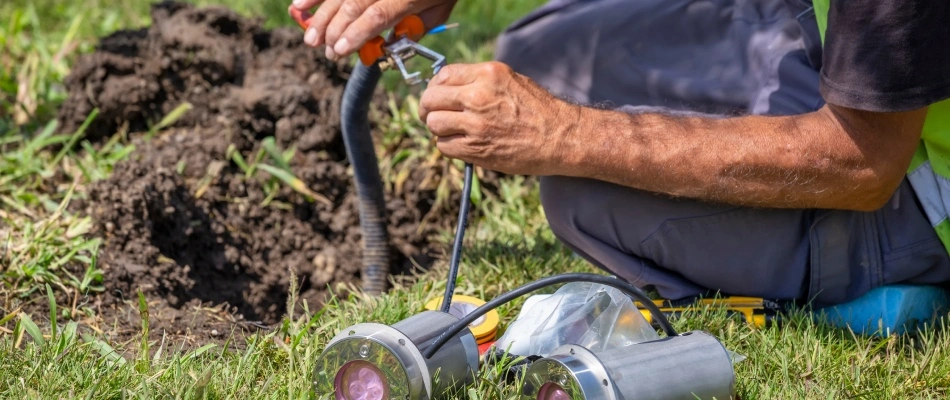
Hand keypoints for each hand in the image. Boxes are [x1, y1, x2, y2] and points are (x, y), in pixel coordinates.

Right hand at [290, 0, 456, 59]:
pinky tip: (300, 4)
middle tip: (322, 50)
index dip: (355, 34)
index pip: (376, 16)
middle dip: (333, 29)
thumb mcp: (438, 11)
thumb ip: (413, 29)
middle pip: (353, 5)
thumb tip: (386, 46)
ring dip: (320, 13)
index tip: (338, 50)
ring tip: (309, 36)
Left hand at [419, 62, 580, 175]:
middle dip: (427, 108)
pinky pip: (444, 146)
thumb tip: (450, 86)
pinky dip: (448, 146)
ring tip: (451, 131)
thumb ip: (480, 80)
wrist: (560, 138)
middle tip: (431, 115)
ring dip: (439, 129)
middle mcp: (478, 96)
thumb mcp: (511, 80)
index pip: (443, 75)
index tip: (436, 95)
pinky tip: (461, 144)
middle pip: (431, 99)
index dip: (434, 87)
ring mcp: (475, 124)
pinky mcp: (476, 148)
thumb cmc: (539, 109)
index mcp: (488, 74)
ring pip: (434, 124)